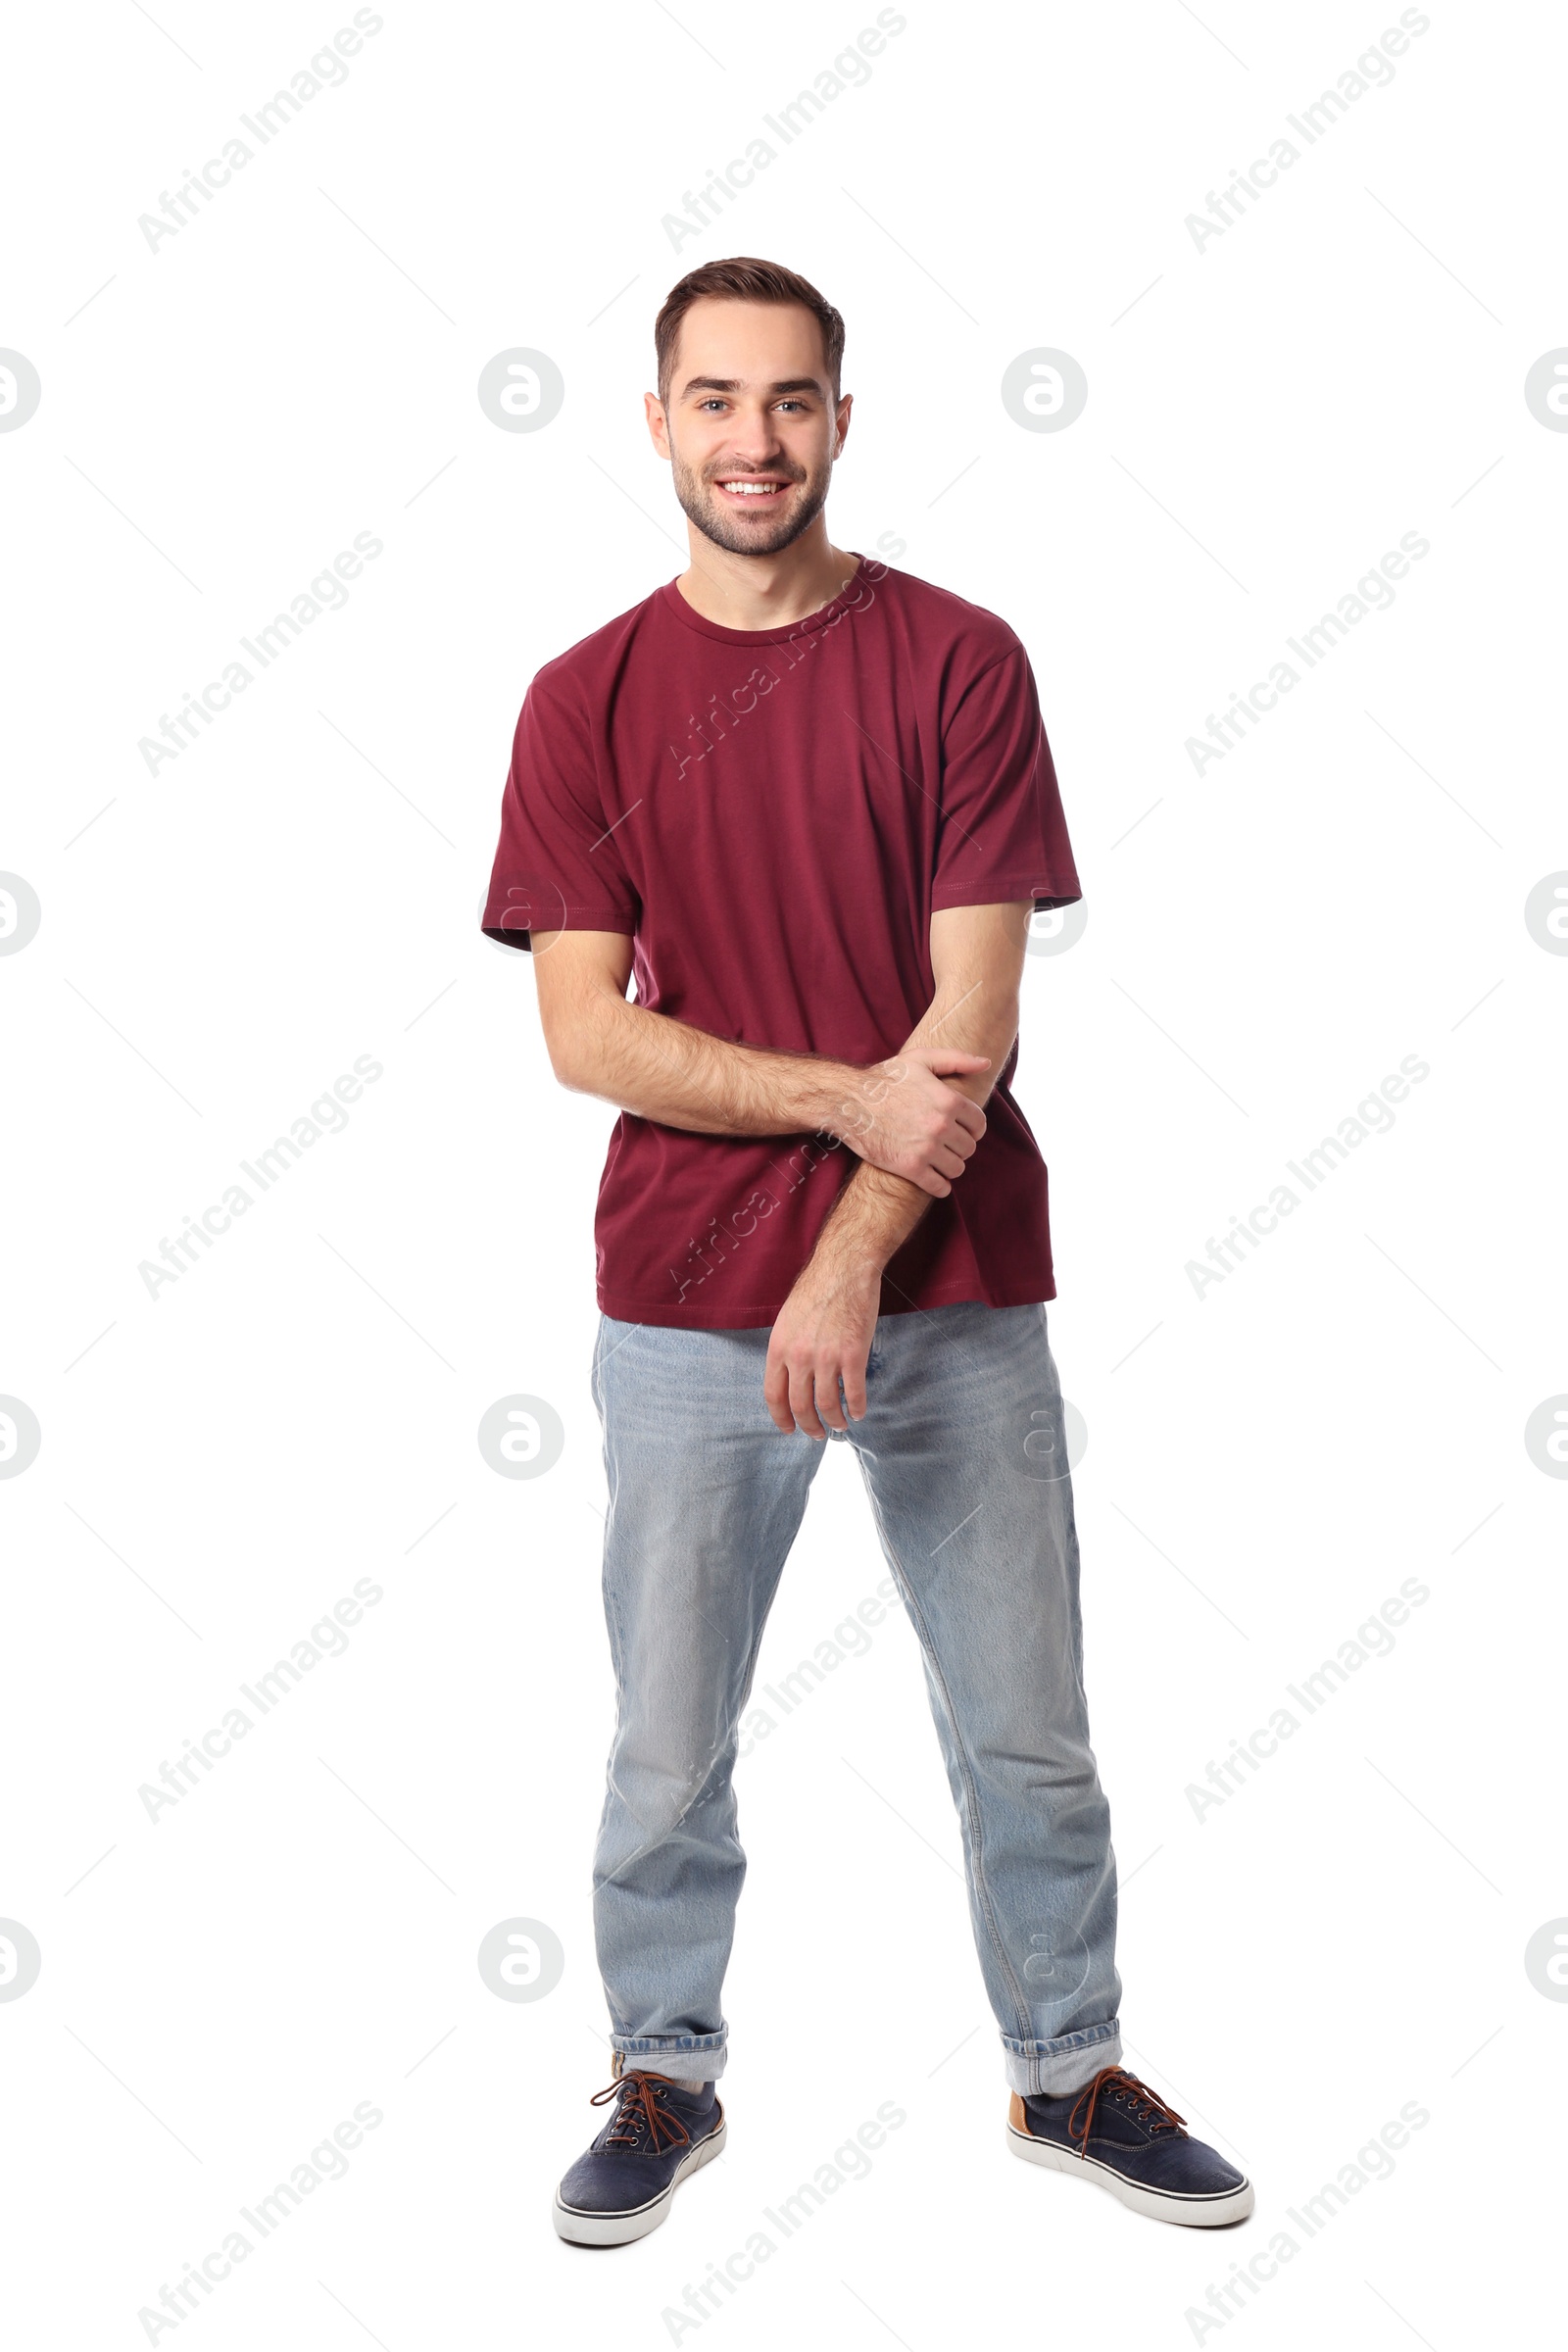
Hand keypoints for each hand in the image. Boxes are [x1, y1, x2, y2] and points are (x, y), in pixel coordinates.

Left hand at [764, 1251, 881, 1438]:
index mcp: (779, 1347)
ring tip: (840, 1425)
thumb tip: (790, 1377)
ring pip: (828, 1404)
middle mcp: (799, 1356)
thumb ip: (787, 1350)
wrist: (844, 1268)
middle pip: (800, 1405)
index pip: (773, 1395)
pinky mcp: (853, 1354)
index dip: (781, 1418)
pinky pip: (855, 1392)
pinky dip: (857, 1408)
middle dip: (809, 1426)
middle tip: (817, 1433)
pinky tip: (859, 1412)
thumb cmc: (817, 1289)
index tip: (789, 1429)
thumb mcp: (787, 1320)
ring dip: (834, 1421)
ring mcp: (826, 1357)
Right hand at [826, 1048, 988, 1196]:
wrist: (848, 1101)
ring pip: (957, 1168)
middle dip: (960, 1146)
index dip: (973, 1128)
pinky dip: (940, 1186)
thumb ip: (957, 1059)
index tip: (963, 1130)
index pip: (980, 1125)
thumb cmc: (885, 1079)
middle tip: (946, 1144)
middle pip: (969, 1148)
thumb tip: (985, 1063)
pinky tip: (933, 1179)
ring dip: (950, 1166)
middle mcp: (941, 1126)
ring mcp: (926, 1149)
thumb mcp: (921, 1059)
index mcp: (949, 1101)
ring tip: (939, 1160)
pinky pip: (939, 1187)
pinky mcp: (910, 1168)